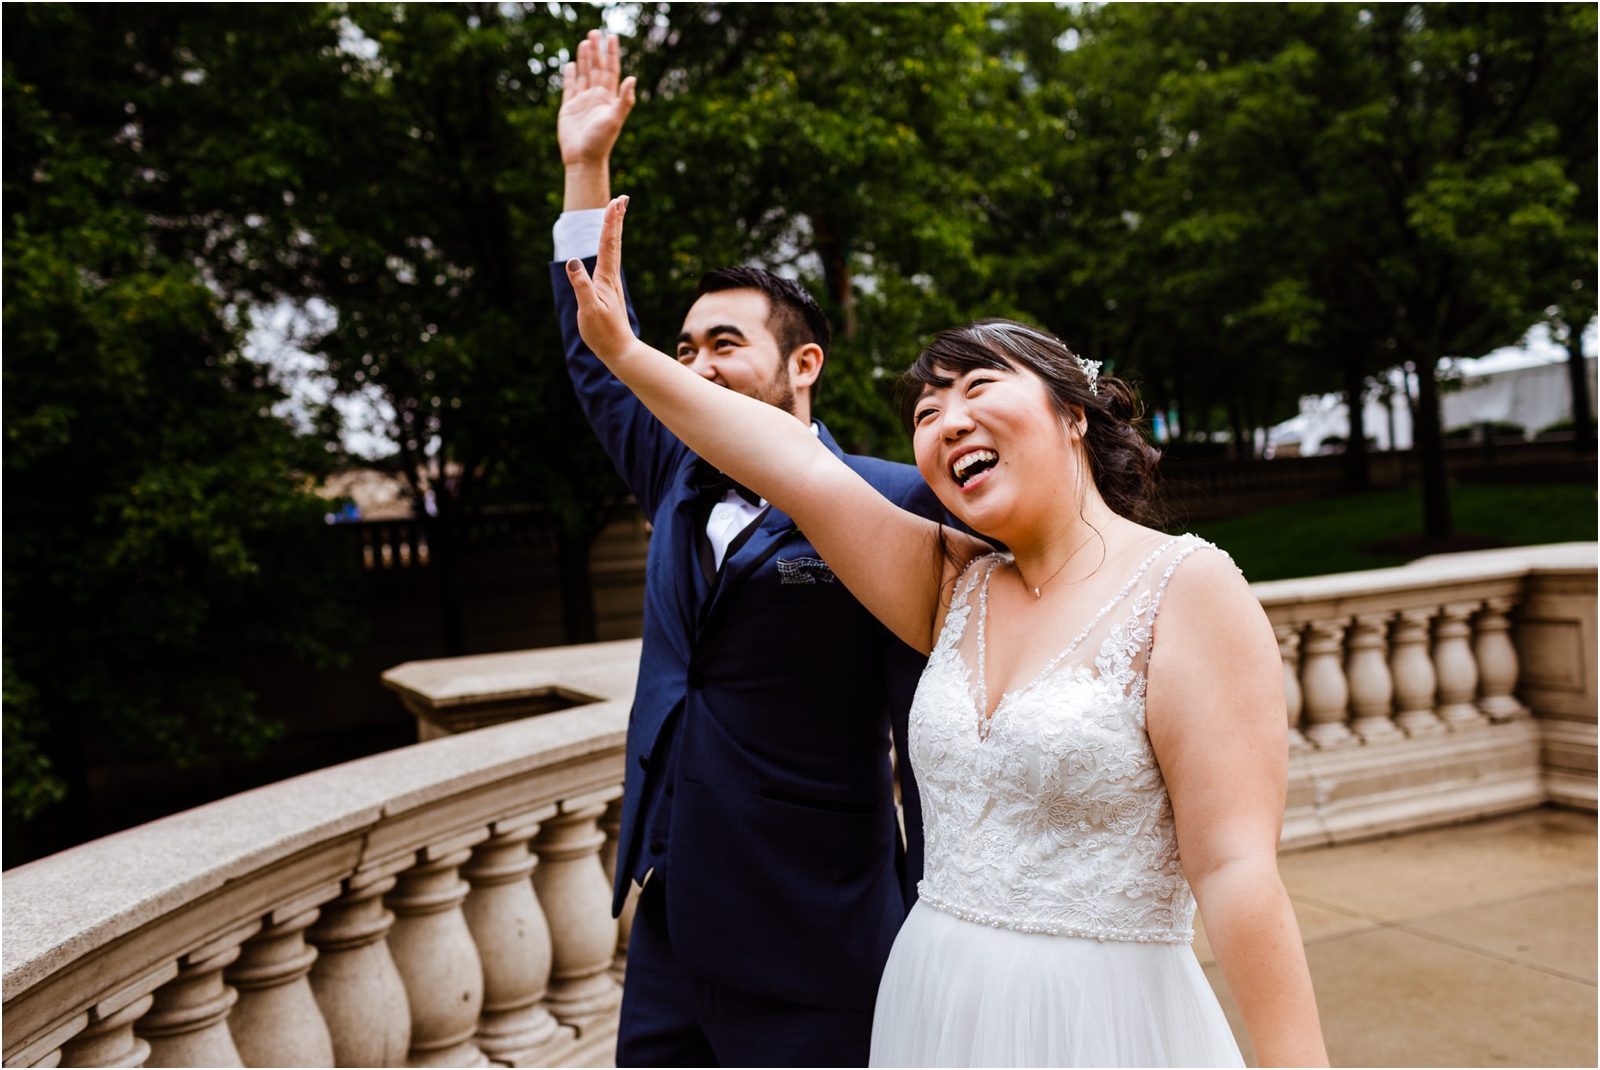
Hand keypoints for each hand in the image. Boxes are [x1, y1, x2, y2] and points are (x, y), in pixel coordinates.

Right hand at [558, 30, 636, 168]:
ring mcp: (582, 102)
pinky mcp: (569, 108)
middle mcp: (596, 97)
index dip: (611, 53)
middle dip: (596, 50)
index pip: (611, 70)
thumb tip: (633, 79)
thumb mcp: (615, 119)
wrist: (583, 159)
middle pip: (596, 68)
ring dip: (584, 59)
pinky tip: (572, 64)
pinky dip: (570, 76)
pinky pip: (570, 87)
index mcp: (608, 98)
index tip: (612, 37)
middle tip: (594, 32)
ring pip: (584, 75)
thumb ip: (624, 100)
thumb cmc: (601, 141)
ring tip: (584, 42)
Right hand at [567, 196, 636, 363]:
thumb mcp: (588, 309)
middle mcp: (611, 277)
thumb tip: (572, 261)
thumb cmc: (602, 333)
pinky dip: (610, 247)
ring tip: (617, 214)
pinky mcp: (608, 291)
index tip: (616, 202)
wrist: (619, 351)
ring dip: (615, 230)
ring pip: (614, 250)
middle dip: (616, 219)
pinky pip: (610, 261)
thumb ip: (580, 285)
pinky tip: (610, 247)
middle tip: (622, 198)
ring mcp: (611, 283)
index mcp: (606, 278)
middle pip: (614, 242)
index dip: (611, 222)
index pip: (608, 244)